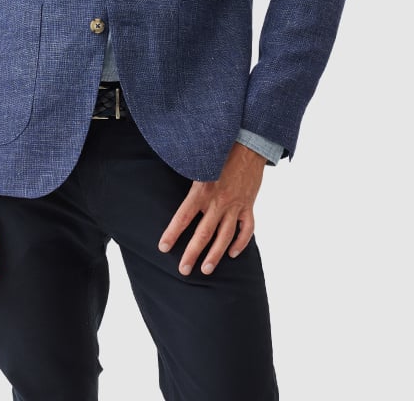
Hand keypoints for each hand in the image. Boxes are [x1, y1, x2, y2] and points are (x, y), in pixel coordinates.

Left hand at [158, 142, 266, 276]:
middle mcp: (218, 201)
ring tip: (207, 270)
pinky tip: (233, 253)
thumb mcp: (200, 160)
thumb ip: (187, 174)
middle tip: (183, 270)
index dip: (173, 233)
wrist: (249, 143)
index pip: (183, 216)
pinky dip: (241, 243)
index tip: (163, 247)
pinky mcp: (248, 205)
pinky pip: (247, 229)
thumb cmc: (221, 149)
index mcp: (202, 189)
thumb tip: (167, 178)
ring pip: (225, 237)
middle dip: (192, 254)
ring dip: (215, 255)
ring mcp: (235, 205)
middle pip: (203, 233)